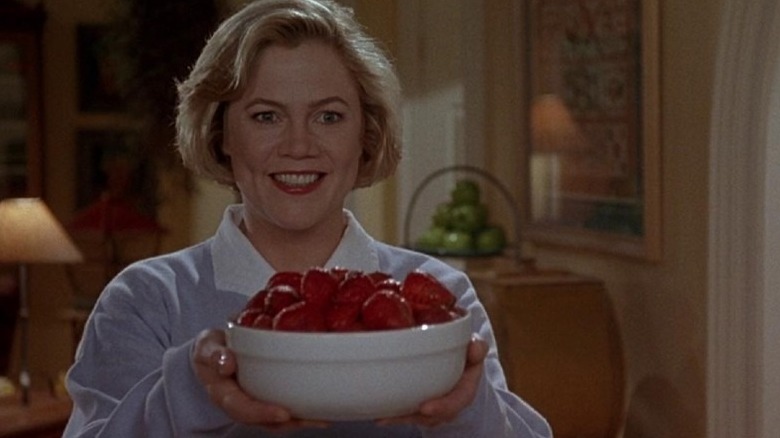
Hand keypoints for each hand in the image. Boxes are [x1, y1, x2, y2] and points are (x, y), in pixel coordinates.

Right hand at [191, 329, 328, 431]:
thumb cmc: (211, 350)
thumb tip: (227, 363)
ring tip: (323, 418)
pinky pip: (281, 413)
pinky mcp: (263, 401)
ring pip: (275, 422)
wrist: (210, 356)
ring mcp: (252, 405)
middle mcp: (239, 405)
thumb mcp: (207, 347)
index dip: (262, 413)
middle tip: (313, 419)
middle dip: (289, 422)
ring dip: (299, 422)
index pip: (241, 408)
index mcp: (223, 394)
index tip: (283, 413)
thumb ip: (215, 355)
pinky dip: (300, 413)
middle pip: (263, 421)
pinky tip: (320, 410)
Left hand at [377, 334, 488, 428]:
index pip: (458, 400)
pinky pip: (410, 414)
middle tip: (396, 415)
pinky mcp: (422, 406)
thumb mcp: (474, 347)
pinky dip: (396, 416)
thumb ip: (477, 347)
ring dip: (403, 418)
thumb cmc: (466, 353)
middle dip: (418, 417)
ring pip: (421, 418)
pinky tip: (380, 416)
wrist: (461, 359)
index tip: (426, 408)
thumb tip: (475, 347)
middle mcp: (452, 401)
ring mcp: (437, 406)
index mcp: (466, 387)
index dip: (443, 406)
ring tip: (385, 417)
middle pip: (437, 415)